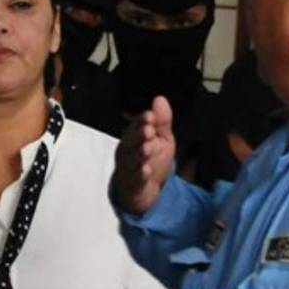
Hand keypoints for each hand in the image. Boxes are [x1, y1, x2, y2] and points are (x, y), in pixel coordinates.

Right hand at [115, 95, 176, 213]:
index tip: (150, 116)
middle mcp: (127, 151)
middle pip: (130, 142)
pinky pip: (134, 179)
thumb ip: (161, 121)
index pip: (135, 126)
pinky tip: (146, 170)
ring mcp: (127, 168)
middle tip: (149, 131)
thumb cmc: (151, 159)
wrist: (144, 190)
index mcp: (133, 137)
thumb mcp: (161, 139)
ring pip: (131, 160)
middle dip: (138, 136)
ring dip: (139, 154)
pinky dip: (140, 175)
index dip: (141, 121)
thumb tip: (160, 98)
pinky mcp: (132, 185)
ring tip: (147, 149)